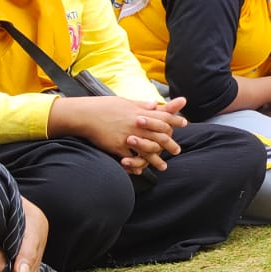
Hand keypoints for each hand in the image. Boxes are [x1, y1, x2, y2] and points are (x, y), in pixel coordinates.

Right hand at [48, 95, 185, 173]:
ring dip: (156, 159)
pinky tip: (142, 170)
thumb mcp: (125, 102)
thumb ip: (141, 105)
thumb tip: (154, 104)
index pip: (163, 116)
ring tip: (163, 167)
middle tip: (177, 151)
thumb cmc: (104, 106)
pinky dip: (137, 164)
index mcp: (139, 112)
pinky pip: (130, 158)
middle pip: (159, 135)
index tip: (184, 123)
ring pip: (147, 149)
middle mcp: (136, 124)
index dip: (175, 120)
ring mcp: (127, 136)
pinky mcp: (117, 146)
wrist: (85, 114)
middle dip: (170, 144)